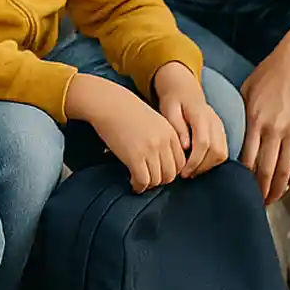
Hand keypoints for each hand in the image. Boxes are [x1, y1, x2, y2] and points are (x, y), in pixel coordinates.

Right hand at [65, 72, 186, 191]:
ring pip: (157, 180)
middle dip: (161, 180)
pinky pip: (143, 180)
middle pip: (171, 174)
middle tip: (150, 179)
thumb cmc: (127, 110)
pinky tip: (133, 183)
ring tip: (140, 182)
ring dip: (149, 184)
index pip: (180, 162)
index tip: (160, 173)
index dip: (170, 171)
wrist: (109, 103)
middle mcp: (164, 142)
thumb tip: (163, 159)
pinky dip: (139, 186)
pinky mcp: (134, 157)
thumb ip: (163, 138)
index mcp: (170, 133)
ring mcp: (150, 150)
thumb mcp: (154, 121)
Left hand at [152, 61, 228, 178]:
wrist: (184, 89)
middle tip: (186, 174)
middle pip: (216, 151)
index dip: (194, 161)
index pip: (203, 143)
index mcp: (201, 116)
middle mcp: (215, 122)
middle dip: (201, 166)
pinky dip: (213, 161)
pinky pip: (223, 151)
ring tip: (191, 171)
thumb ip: (178, 127)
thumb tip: (186, 147)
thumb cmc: (173, 100)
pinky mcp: (221, 132)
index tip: (183, 171)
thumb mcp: (169, 110)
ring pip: (222, 153)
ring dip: (208, 166)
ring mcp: (220, 126)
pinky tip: (198, 164)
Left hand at [239, 41, 289, 204]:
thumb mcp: (245, 91)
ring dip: (279, 188)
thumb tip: (229, 135)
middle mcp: (273, 129)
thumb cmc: (268, 74)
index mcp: (254, 120)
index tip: (239, 188)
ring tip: (273, 199)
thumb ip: (239, 115)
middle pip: (266, 169)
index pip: (246, 158)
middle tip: (257, 203)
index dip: (243, 178)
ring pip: (286, 168)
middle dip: (261, 189)